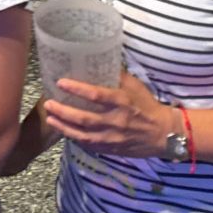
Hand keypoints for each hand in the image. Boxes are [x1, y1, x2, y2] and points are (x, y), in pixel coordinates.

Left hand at [42, 71, 177, 158]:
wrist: (163, 134)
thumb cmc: (147, 105)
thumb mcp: (135, 86)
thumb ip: (117, 76)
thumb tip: (98, 62)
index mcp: (122, 102)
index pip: (96, 95)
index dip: (77, 89)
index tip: (61, 82)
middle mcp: (116, 121)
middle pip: (84, 118)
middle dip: (63, 111)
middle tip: (48, 103)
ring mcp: (113, 138)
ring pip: (83, 135)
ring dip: (64, 127)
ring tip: (50, 118)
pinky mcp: (112, 150)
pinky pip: (90, 145)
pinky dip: (75, 139)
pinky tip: (65, 131)